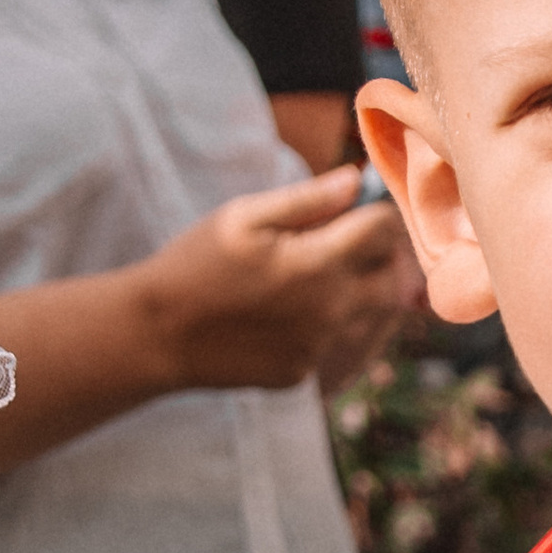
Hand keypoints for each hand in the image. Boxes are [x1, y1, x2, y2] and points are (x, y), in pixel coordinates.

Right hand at [143, 166, 417, 395]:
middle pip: (393, 279)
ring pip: (379, 318)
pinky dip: (344, 326)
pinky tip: (316, 311)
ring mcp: (321, 347)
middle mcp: (331, 310)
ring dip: (373, 293)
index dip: (378, 211)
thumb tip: (356, 180)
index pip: (382, 230)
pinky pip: (346, 347)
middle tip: (361, 241)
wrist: (158, 334)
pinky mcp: (306, 372)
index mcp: (318, 263)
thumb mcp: (243, 216)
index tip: (364, 207)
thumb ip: (306, 200)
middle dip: (387, 256)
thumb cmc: (196, 263)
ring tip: (345, 274)